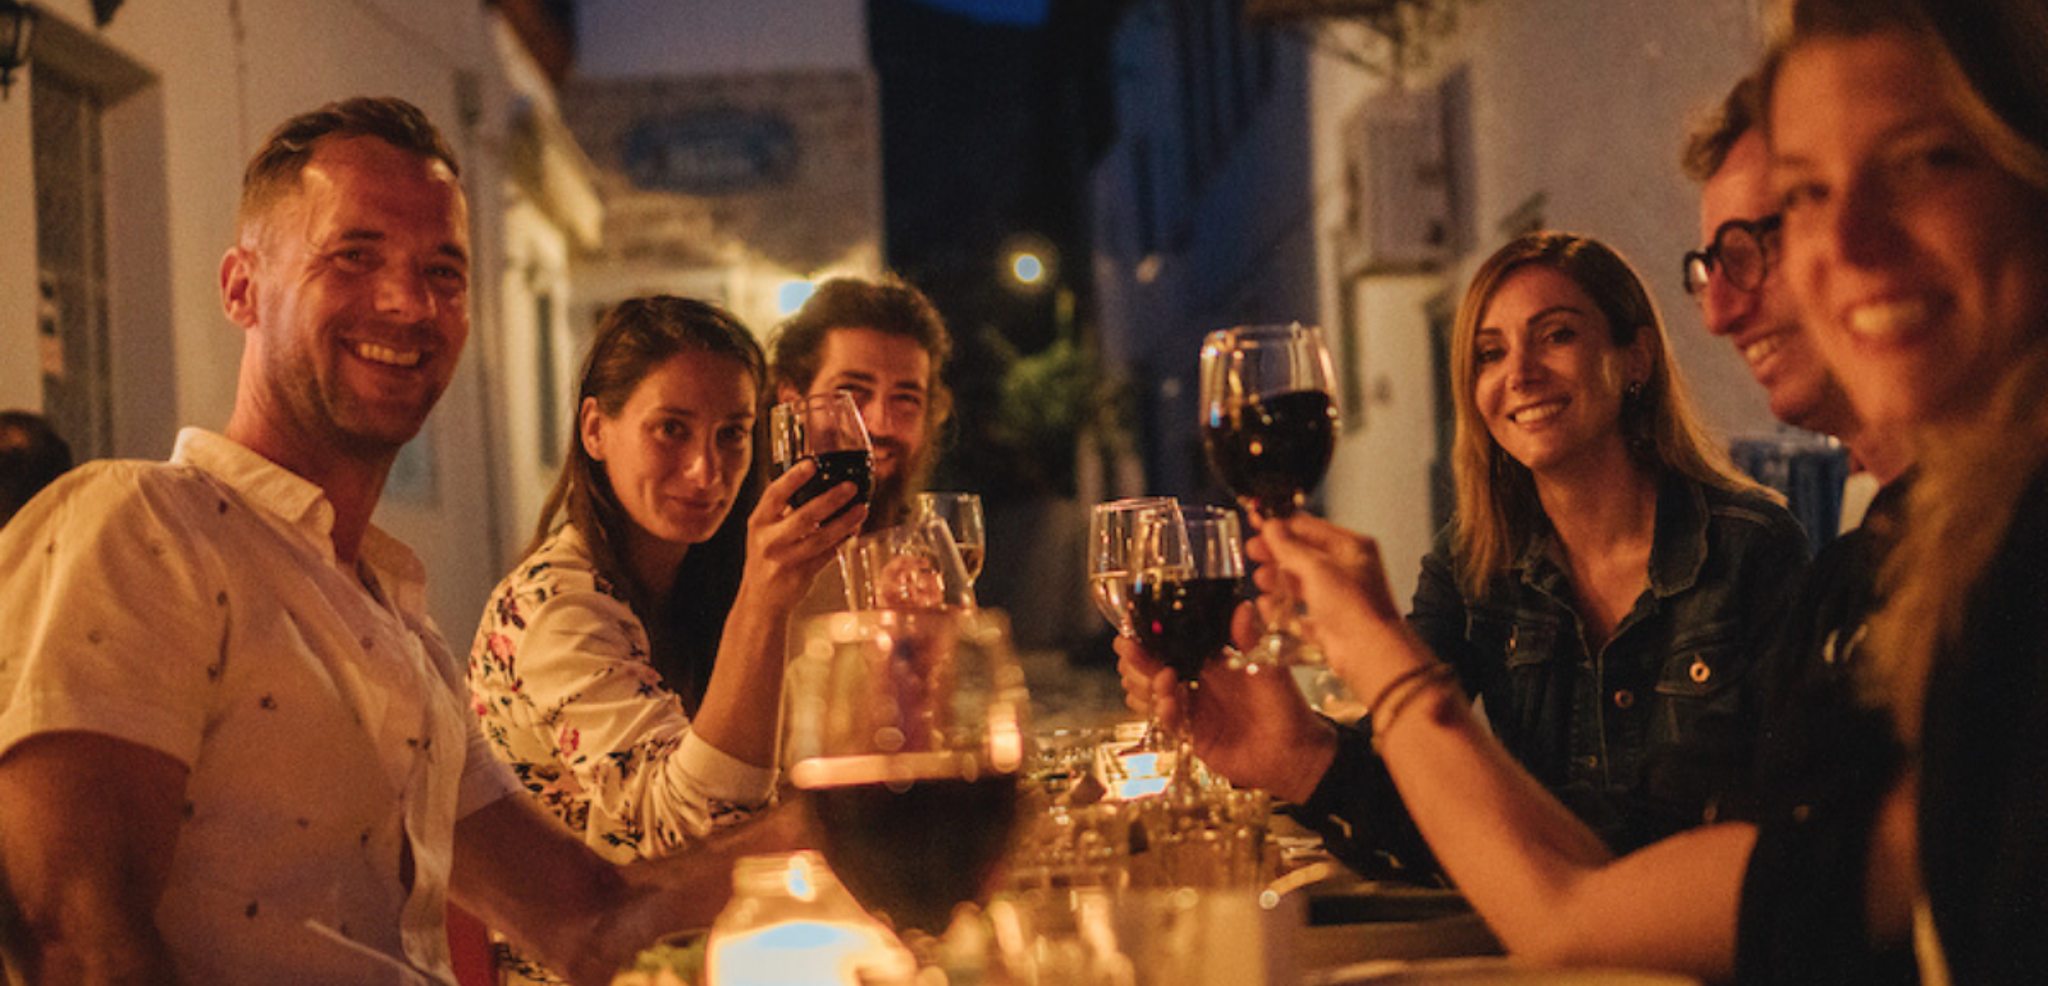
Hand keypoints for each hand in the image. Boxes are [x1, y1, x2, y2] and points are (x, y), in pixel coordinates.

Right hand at [740, 460, 867, 606]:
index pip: (774, 495)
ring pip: (820, 538)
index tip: (812, 464)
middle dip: (830, 500)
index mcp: (758, 522)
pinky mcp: (801, 575)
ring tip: (861, 509)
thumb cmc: (767, 557)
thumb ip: (785, 510)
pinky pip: (827, 555)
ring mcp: (785, 560)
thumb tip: (820, 484)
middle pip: (803, 517)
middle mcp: (769, 540)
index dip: (793, 478)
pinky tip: (854, 530)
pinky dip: (842, 541)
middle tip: (851, 487)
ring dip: (844, 522)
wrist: (760, 600)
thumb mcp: (766, 530)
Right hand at [1116, 603, 1336, 803]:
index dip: (1149, 638)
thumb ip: (1250, 640)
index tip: (1132, 630)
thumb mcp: (1269, 669)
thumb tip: (1243, 606)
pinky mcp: (1192, 734)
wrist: (1295, 753)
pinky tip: (1167, 704)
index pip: (1172, 644)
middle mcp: (1197, 682)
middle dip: (1138, 661)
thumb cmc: (1286, 706)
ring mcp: (1192, 708)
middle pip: (1153, 667)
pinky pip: (1168, 721)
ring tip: (1162, 680)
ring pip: (1153, 693)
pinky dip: (1163, 711)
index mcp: (1211, 661)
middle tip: (1131, 654)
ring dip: (1147, 685)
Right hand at [1248, 516, 1426, 698]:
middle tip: (1254, 552)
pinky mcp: (1329, 622)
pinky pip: (1300, 611)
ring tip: (1262, 580)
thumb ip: (1290, 547)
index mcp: (1351, 547)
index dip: (1281, 527)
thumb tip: (1272, 527)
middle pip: (1303, 554)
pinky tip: (1268, 606)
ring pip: (1301, 582)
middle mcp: (1347, 570)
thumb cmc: (1355, 608)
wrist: (1368, 654)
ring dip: (1278, 580)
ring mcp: (1338, 597)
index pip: (1309, 528)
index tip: (1258, 527)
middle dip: (1276, 554)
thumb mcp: (1317, 568)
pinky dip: (1284, 608)